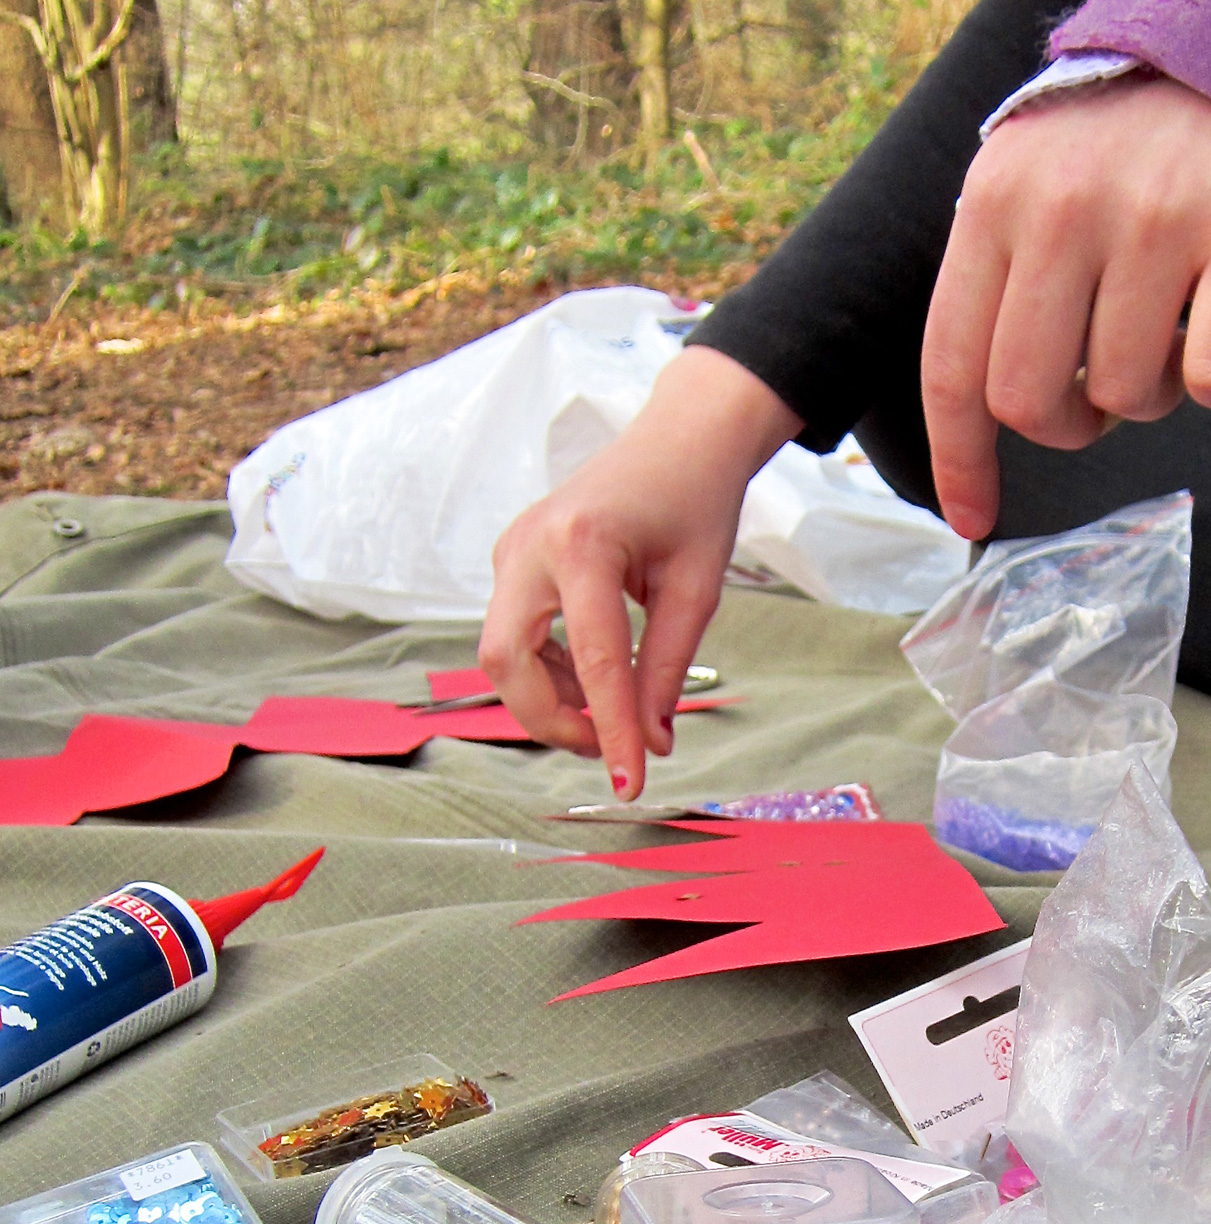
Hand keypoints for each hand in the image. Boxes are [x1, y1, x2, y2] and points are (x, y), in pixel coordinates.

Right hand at [480, 346, 799, 798]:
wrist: (679, 439)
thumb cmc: (696, 503)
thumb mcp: (696, 591)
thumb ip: (668, 670)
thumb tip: (651, 744)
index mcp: (583, 544)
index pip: (593, 662)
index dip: (609, 731)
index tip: (629, 784)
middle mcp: (530, 545)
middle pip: (506, 661)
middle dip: (550, 720)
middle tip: (607, 749)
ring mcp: (512, 551)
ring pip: (501, 654)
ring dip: (549, 699)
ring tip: (610, 710)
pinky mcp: (513, 562)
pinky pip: (512, 635)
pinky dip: (547, 672)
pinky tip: (592, 678)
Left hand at [921, 0, 1210, 537]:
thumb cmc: (1125, 138)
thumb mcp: (1030, 178)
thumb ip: (998, 278)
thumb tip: (982, 415)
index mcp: (997, 199)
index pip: (954, 363)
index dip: (962, 457)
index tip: (971, 517)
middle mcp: (1068, 206)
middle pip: (1034, 401)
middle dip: (1067, 425)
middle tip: (1098, 396)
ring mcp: (1162, 214)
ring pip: (1131, 397)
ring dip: (1152, 393)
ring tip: (1168, 328)